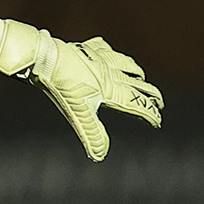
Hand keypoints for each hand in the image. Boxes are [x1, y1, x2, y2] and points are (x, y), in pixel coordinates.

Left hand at [0, 15, 161, 160]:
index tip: (157, 121)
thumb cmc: (62, 86)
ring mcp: (98, 58)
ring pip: (125, 63)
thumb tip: (101, 155)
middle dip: (150, 94)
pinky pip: (103, 48)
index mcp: (110, 89)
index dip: (148, 113)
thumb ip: (92, 134)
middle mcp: (109, 72)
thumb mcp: (78, 114)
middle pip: (137, 83)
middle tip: (159, 103)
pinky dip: (110, 52)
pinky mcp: (85, 48)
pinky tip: (107, 52)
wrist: (44, 57)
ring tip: (140, 76)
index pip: (136, 103)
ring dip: (135, 72)